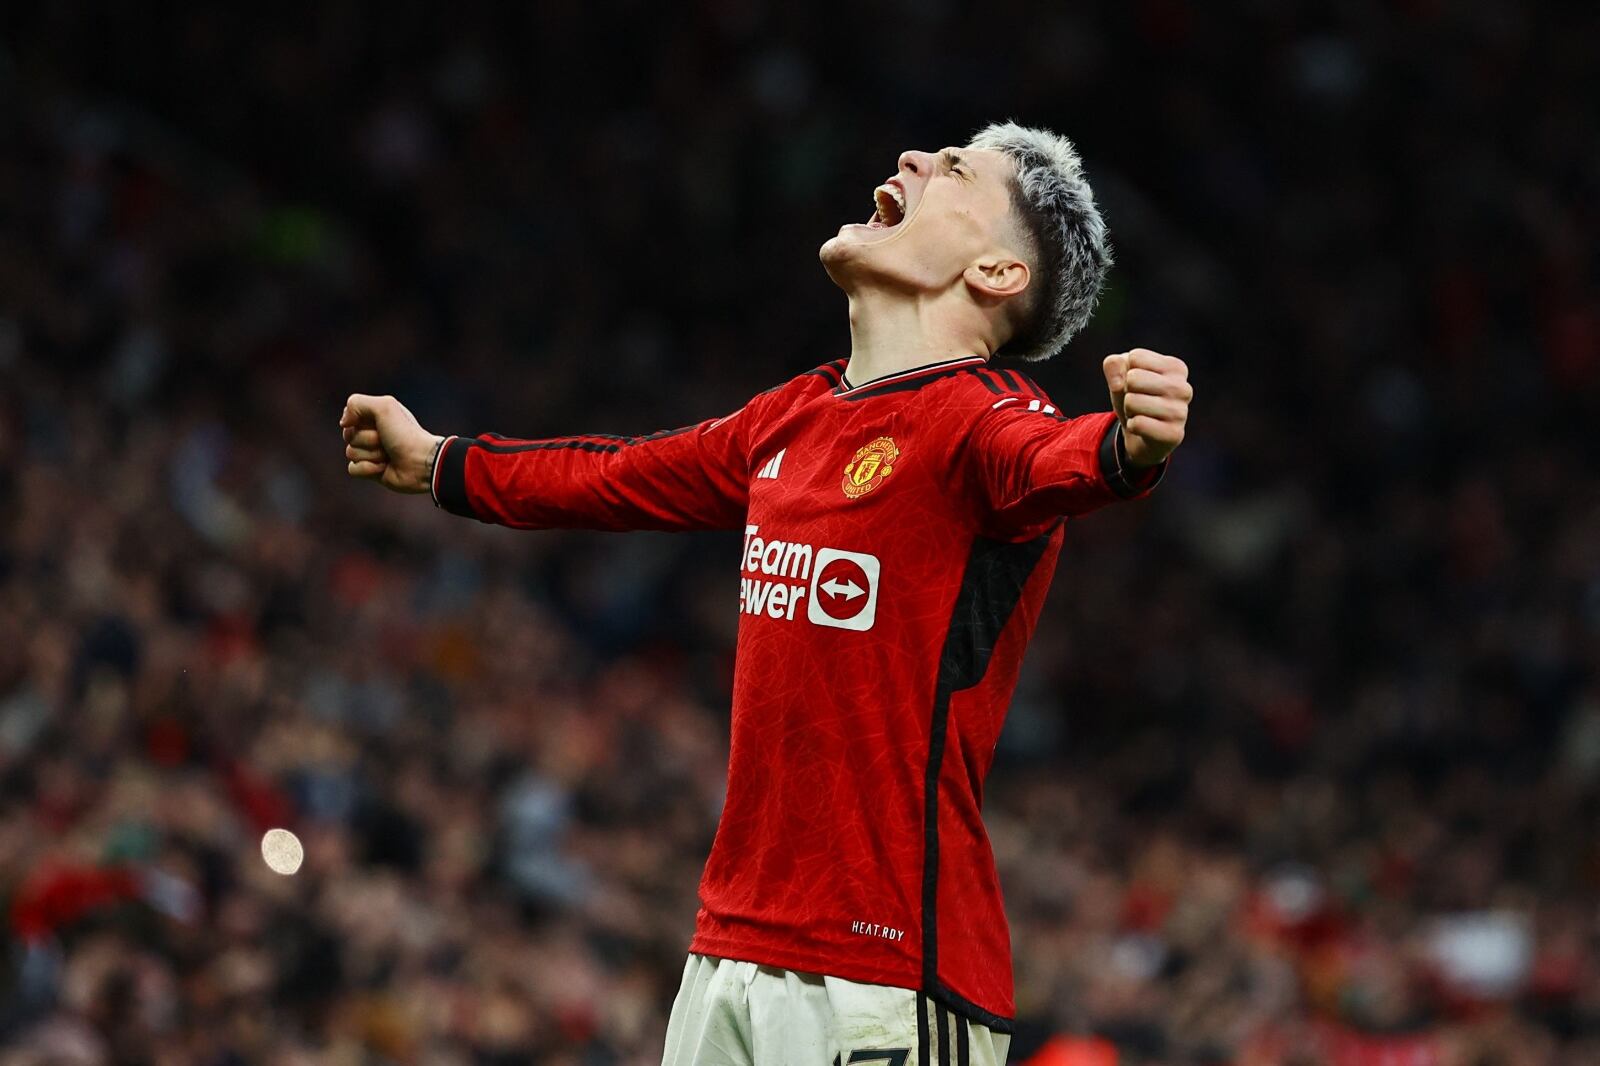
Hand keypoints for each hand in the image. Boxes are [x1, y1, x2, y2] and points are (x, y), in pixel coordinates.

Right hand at [340, 394, 442, 493]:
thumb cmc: (405, 434)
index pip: (349, 417)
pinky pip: (353, 469)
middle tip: (386, 441)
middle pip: (348, 435)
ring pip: (350, 452)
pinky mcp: (371, 471)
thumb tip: (343, 423)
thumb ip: (357, 403)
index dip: (358, 421)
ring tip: (389, 455)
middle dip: (367, 439)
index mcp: (376, 416)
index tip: (376, 422)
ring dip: (371, 454)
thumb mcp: (384, 406)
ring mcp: (371, 452)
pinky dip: (368, 469)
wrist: (421, 463)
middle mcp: (373, 433)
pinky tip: (383, 468)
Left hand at [1102, 349, 1191, 467]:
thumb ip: (1113, 364)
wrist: (1141, 434)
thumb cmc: (1135, 396)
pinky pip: (1137, 423)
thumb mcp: (1120, 374)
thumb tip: (1118, 384)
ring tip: (1141, 414)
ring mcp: (1181, 412)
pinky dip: (1132, 426)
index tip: (1139, 385)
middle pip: (1133, 378)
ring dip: (1129, 409)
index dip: (1127, 372)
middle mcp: (1184, 388)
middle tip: (1138, 401)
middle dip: (1127, 391)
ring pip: (1132, 401)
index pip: (1136, 357)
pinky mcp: (1174, 434)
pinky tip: (1144, 429)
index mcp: (1176, 368)